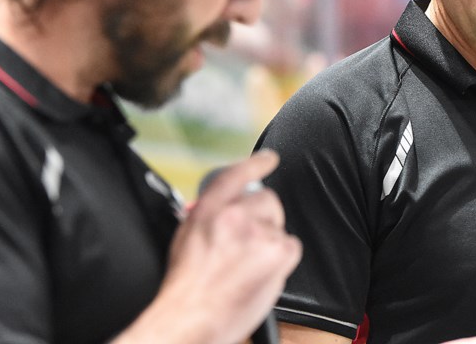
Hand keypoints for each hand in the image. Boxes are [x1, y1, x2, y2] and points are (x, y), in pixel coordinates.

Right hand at [114, 149, 301, 343]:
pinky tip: (262, 272)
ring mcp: (258, 232)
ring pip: (278, 226)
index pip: (237, 174)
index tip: (269, 157)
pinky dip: (280, 258)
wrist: (191, 318)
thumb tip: (223, 210)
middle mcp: (233, 215)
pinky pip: (290, 246)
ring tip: (248, 266)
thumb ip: (207, 216)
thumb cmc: (186, 287)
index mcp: (208, 209)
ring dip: (269, 242)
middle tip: (249, 242)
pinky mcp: (277, 252)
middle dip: (263, 217)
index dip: (257, 163)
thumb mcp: (185, 238)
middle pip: (266, 200)